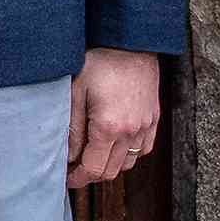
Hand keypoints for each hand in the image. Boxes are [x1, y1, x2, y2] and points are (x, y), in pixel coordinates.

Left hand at [67, 47, 159, 188]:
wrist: (130, 42)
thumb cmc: (98, 62)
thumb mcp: (74, 93)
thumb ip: (71, 130)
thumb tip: (67, 157)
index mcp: (109, 127)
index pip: (94, 169)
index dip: (77, 179)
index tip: (65, 178)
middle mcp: (132, 131)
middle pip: (112, 171)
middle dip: (91, 175)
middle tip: (74, 169)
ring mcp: (146, 125)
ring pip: (128, 163)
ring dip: (109, 165)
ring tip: (91, 155)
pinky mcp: (154, 118)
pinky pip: (143, 148)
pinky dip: (128, 153)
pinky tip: (113, 144)